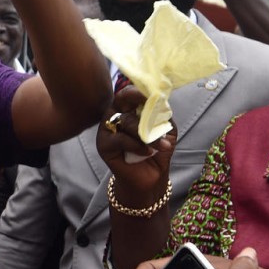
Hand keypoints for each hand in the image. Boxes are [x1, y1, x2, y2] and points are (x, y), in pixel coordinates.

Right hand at [96, 86, 175, 205]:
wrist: (150, 178)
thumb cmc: (156, 151)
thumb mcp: (166, 130)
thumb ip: (162, 114)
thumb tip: (160, 103)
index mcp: (127, 108)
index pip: (128, 93)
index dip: (138, 90)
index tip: (154, 93)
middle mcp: (114, 115)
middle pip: (122, 101)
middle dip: (141, 106)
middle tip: (155, 112)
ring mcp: (106, 129)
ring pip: (125, 121)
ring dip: (146, 134)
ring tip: (161, 146)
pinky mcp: (103, 145)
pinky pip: (120, 139)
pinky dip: (137, 145)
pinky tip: (147, 152)